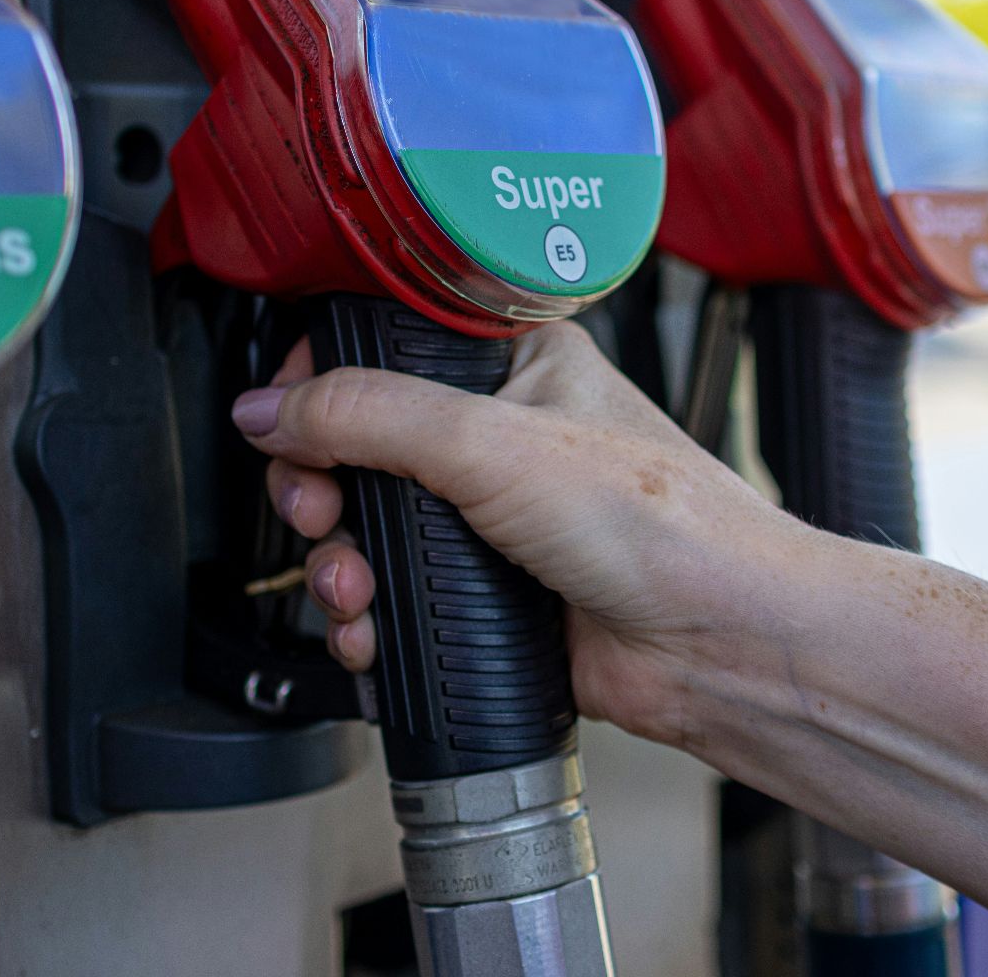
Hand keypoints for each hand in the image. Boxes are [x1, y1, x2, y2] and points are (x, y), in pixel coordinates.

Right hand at [232, 320, 806, 744]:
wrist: (716, 643)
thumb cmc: (660, 526)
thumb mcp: (492, 443)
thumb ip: (369, 415)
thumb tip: (271, 406)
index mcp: (514, 361)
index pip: (382, 345)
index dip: (321, 381)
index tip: (288, 422)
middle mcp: (500, 433)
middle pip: (357, 447)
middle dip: (321, 492)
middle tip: (322, 515)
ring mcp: (492, 518)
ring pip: (370, 531)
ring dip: (342, 567)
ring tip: (356, 591)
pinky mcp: (489, 593)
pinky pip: (399, 599)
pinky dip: (372, 621)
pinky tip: (375, 635)